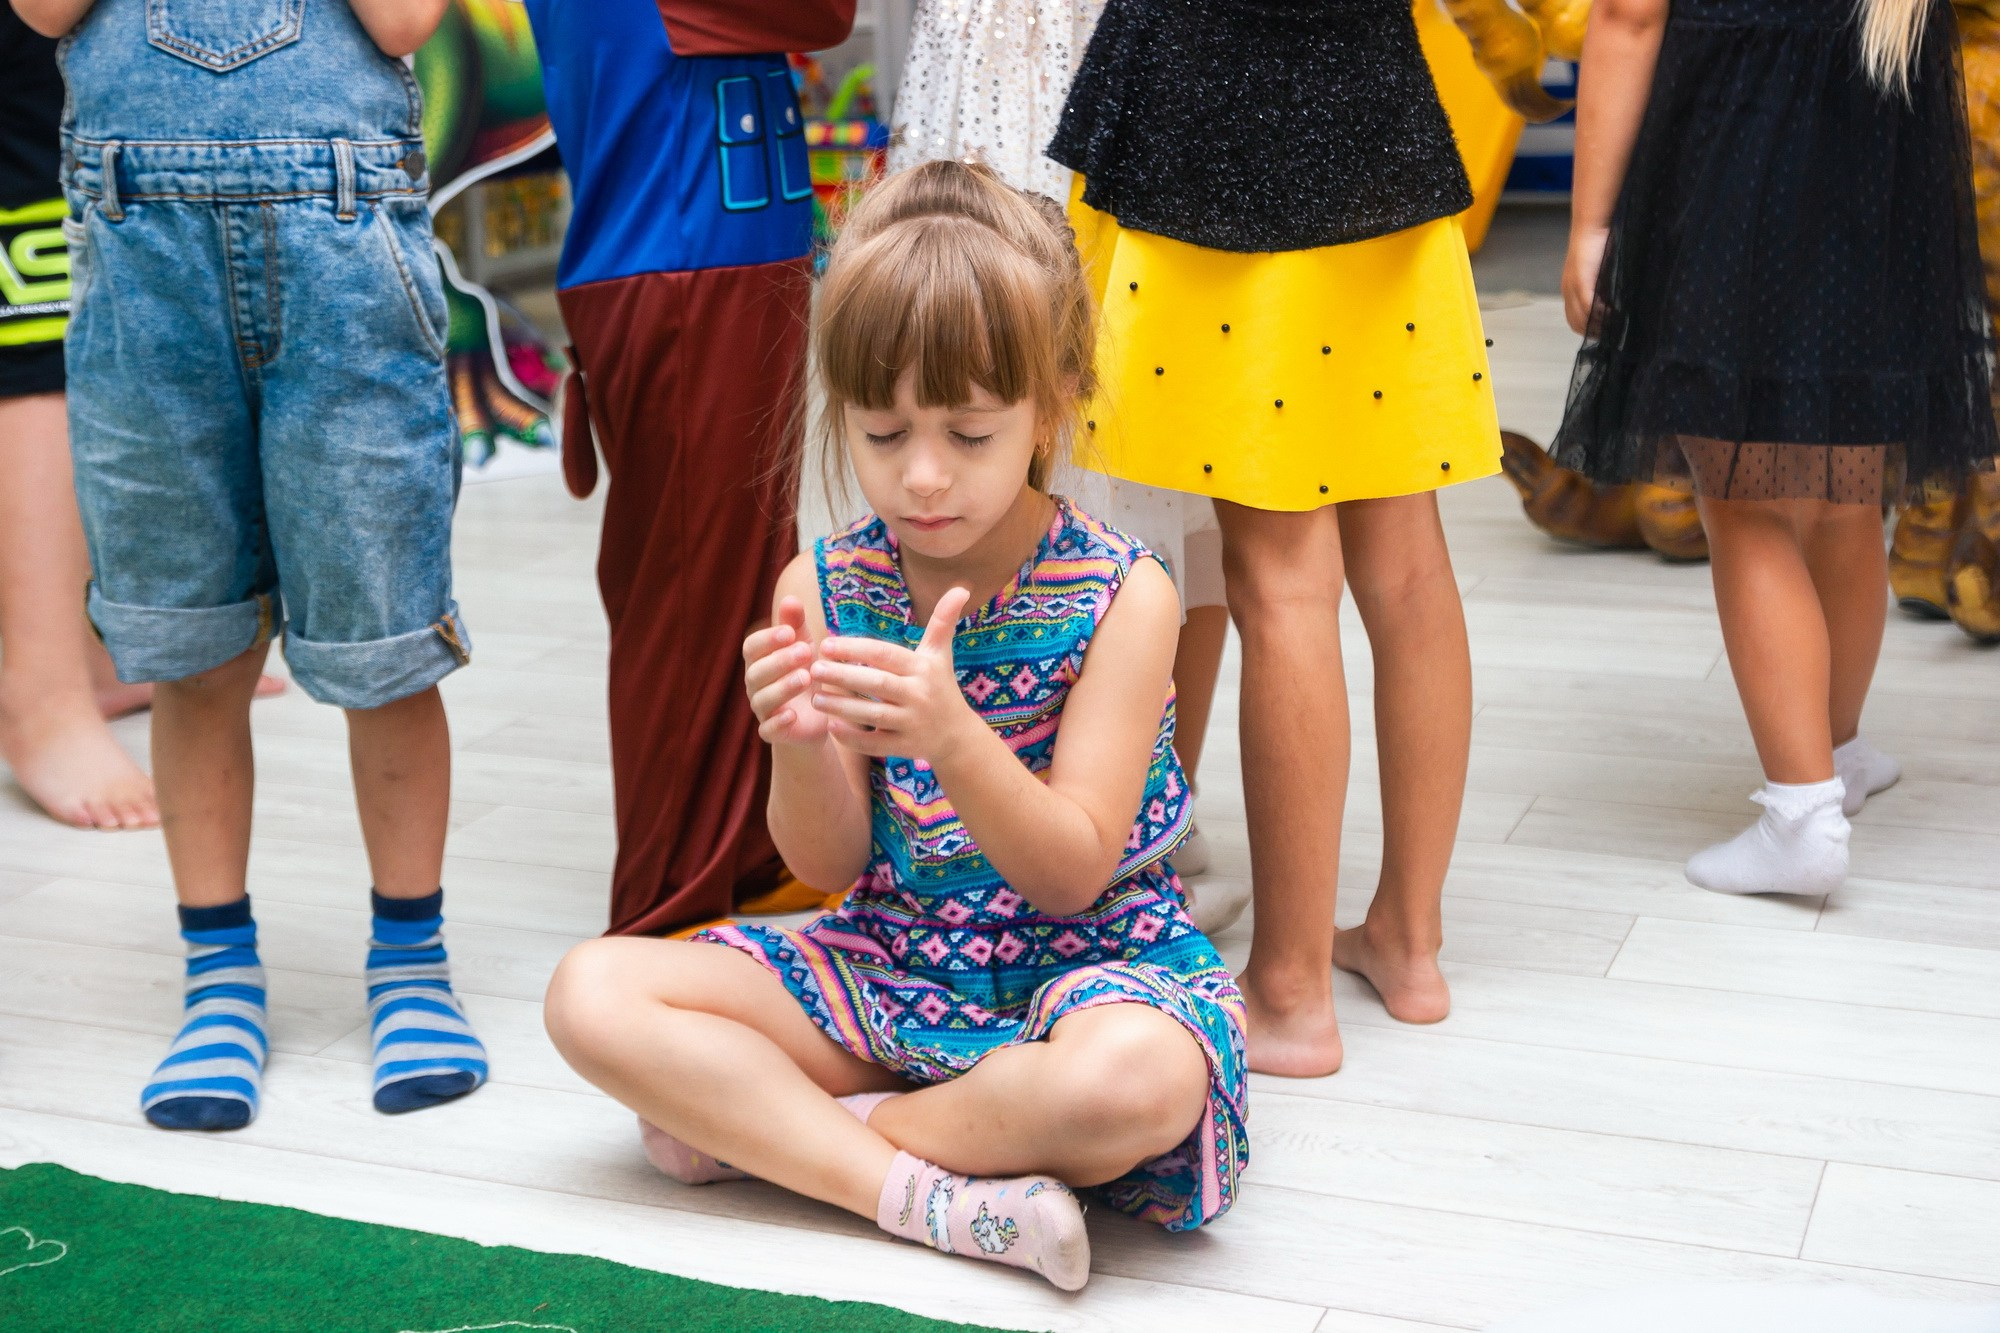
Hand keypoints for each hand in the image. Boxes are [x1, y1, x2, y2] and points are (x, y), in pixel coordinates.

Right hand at [743, 598, 831, 747]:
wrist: (816, 716)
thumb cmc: (805, 673)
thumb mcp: (805, 646)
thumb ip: (796, 625)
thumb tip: (790, 598)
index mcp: (760, 660)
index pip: (752, 647)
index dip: (768, 639)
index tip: (790, 632)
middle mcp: (755, 685)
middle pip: (756, 671)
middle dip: (780, 660)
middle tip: (805, 651)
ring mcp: (762, 709)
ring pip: (762, 699)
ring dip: (782, 687)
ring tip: (805, 677)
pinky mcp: (773, 732)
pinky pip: (768, 730)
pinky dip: (778, 723)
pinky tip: (793, 715)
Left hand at [810, 587, 977, 761]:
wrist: (957, 736)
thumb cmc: (941, 687)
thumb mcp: (941, 654)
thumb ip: (943, 621)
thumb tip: (960, 588)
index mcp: (923, 669)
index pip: (885, 655)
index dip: (855, 649)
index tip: (826, 645)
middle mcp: (919, 695)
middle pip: (876, 684)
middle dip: (843, 676)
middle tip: (813, 669)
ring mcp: (913, 723)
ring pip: (872, 715)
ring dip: (841, 706)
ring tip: (814, 698)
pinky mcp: (905, 747)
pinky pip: (875, 744)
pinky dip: (853, 738)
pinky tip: (831, 727)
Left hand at [1563, 227, 1608, 335]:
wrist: (1592, 225)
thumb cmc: (1600, 243)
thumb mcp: (1600, 269)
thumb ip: (1604, 285)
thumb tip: (1616, 301)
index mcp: (1570, 288)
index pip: (1574, 318)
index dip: (1588, 329)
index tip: (1605, 333)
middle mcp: (1568, 290)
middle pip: (1575, 322)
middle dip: (1593, 332)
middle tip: (1611, 335)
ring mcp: (1572, 287)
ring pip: (1581, 318)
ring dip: (1597, 326)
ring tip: (1614, 328)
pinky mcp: (1581, 281)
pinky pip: (1588, 307)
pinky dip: (1600, 315)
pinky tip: (1613, 316)